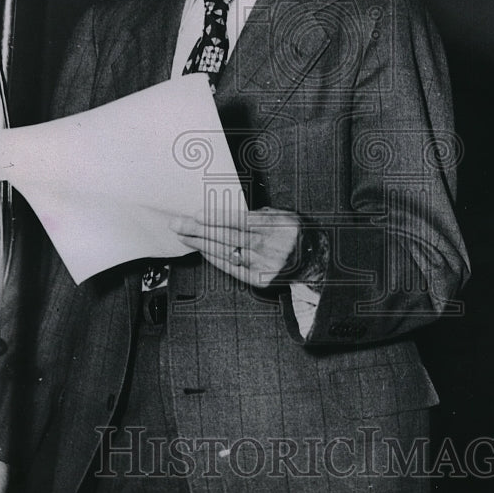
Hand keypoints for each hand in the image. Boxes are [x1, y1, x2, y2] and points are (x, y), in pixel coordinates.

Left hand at [171, 206, 300, 286]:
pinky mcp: (260, 279)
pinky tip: (202, 251)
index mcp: (275, 226)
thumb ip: (259, 214)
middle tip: (178, 224)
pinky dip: (215, 259)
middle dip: (199, 230)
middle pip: (227, 236)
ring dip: (202, 244)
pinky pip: (232, 268)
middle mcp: (269, 245)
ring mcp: (264, 264)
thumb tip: (228, 212)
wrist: (315, 262)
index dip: (215, 217)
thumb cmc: (295, 234)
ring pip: (226, 252)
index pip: (239, 220)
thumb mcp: (284, 216)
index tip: (195, 214)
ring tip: (184, 236)